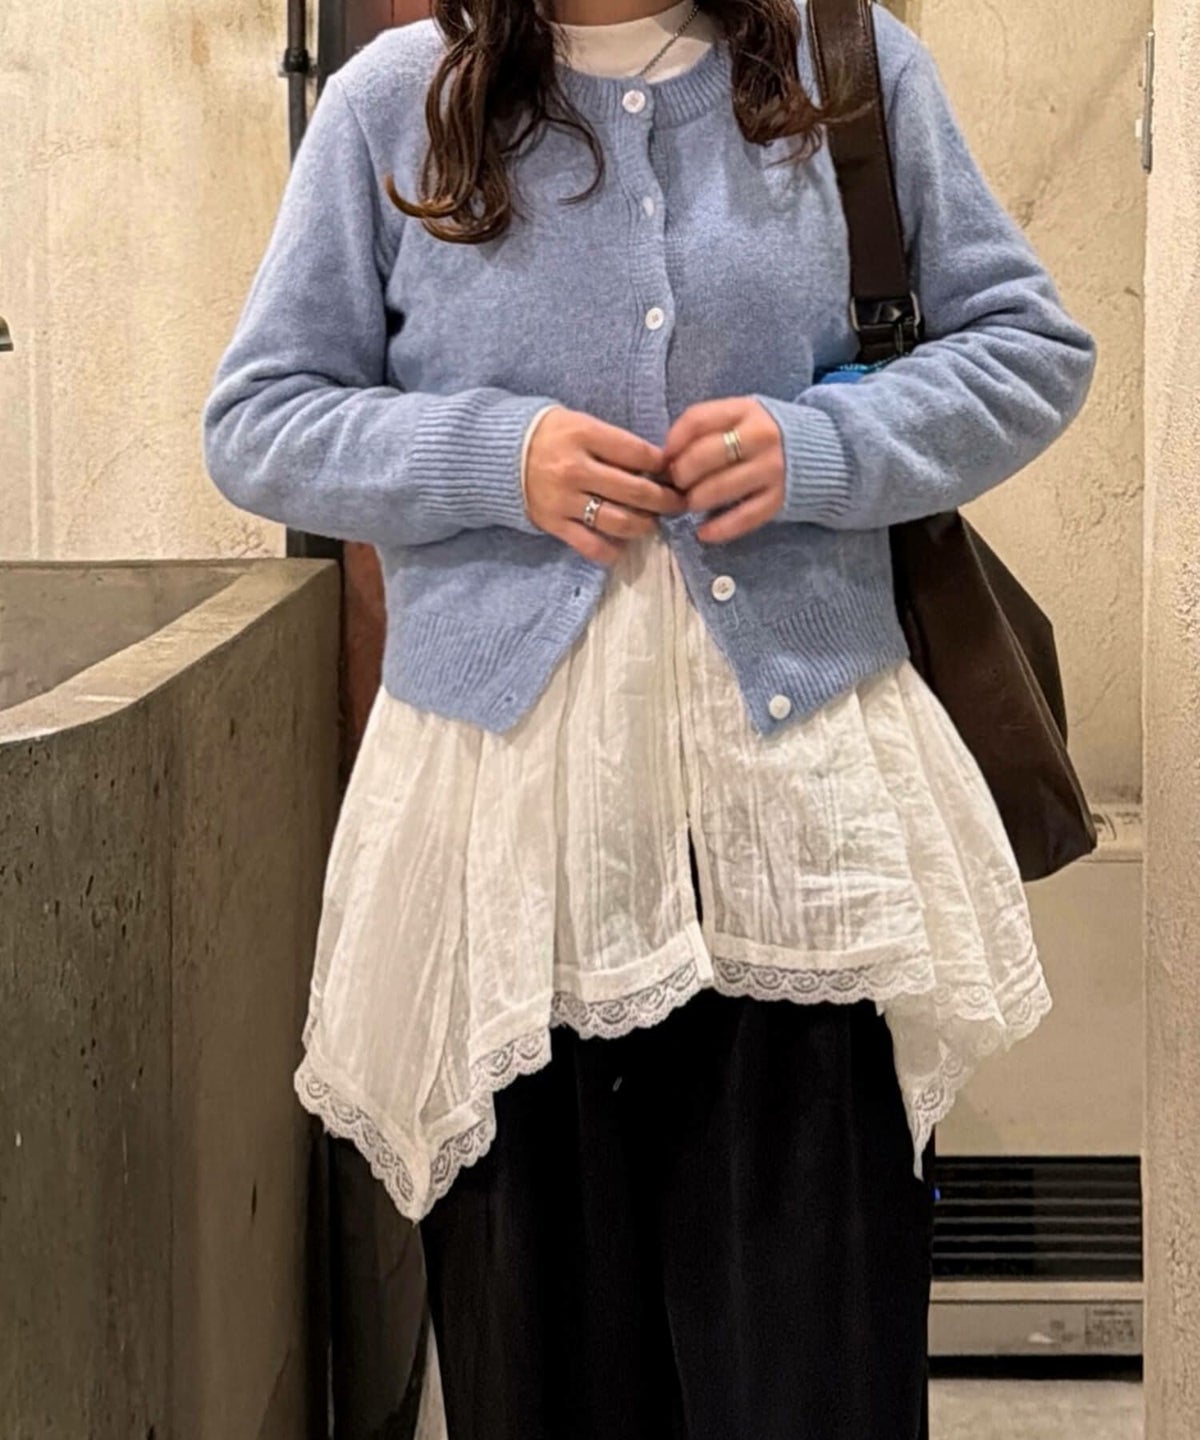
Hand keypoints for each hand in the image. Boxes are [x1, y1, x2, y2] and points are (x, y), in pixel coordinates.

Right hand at [524, 408, 683, 564]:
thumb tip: (654, 465)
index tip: (674, 472)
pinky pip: (590, 545)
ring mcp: (564, 499)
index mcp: (584, 435)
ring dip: (645, 526)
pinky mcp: (554, 523)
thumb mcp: (580, 423)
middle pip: (635, 490)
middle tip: (678, 503)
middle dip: (665, 500)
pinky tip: (622, 546)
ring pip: (618, 521)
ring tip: (653, 523)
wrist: (497, 454)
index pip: (638, 452)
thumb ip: (613, 442)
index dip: (664, 464)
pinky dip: (611, 550)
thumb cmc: (548, 435)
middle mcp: (575, 469)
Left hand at [665, 399, 784, 543]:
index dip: (673, 442)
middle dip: (681, 475)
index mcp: (746, 410)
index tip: (666, 458)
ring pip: (718, 489)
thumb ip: (710, 428)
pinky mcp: (779, 500)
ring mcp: (772, 470)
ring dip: (695, 501)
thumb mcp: (744, 417)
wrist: (828, 452)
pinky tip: (703, 533)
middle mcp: (760, 437)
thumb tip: (667, 456)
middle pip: (703, 456)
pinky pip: (742, 518)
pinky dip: (718, 529)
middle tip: (678, 484)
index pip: (697, 420)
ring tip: (691, 503)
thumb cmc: (769, 435)